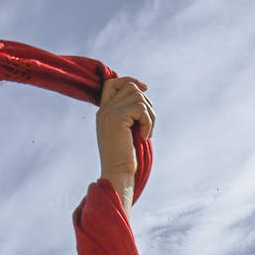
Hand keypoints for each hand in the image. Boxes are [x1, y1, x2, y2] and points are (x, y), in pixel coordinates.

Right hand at [95, 77, 153, 195]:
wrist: (118, 173)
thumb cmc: (126, 158)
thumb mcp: (128, 131)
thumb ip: (130, 113)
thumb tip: (144, 91)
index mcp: (104, 112)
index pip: (112, 83)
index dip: (130, 81)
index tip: (145, 88)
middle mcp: (104, 109)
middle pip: (131, 87)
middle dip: (146, 103)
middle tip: (148, 124)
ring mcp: (109, 112)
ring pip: (138, 96)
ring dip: (149, 114)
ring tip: (146, 132)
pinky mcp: (117, 118)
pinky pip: (141, 109)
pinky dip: (148, 122)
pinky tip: (145, 137)